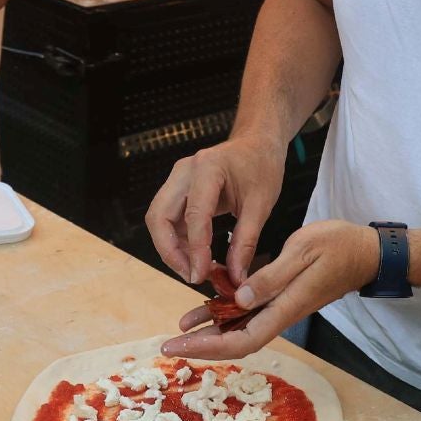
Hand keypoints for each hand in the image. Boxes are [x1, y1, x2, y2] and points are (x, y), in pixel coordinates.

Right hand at [145, 134, 286, 284]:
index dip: (195, 249)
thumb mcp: (261, 204)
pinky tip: (196, 257)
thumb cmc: (261, 166)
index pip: (194, 214)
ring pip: (158, 220)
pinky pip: (168, 220)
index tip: (201, 276)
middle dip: (170, 252)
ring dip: (171, 249)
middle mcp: (184, 172)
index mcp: (207, 168)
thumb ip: (246, 241)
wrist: (257, 144)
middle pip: (159, 216)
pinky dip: (178, 242)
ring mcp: (177, 180)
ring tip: (196, 270)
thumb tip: (235, 277)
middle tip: (192, 276)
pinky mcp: (177, 190)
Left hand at [161, 220, 376, 360]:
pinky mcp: (280, 296)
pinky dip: (226, 311)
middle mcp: (280, 313)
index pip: (242, 339)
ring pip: (240, 327)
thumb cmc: (338, 247)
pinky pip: (248, 311)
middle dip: (202, 345)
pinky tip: (208, 304)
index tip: (181, 345)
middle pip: (236, 341)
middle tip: (168, 343)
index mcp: (285, 307)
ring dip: (210, 329)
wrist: (364, 251)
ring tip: (180, 327)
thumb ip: (271, 277)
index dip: (209, 347)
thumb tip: (239, 300)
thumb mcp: (303, 252)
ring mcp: (280, 306)